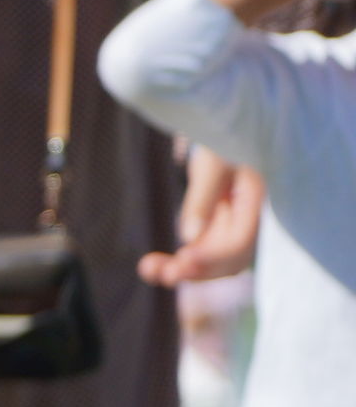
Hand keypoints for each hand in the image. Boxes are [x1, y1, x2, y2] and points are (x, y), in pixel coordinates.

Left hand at [141, 149, 265, 288]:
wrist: (225, 130)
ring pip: (213, 261)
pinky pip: (200, 252)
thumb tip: (190, 236)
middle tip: (165, 276)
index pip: (241, 242)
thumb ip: (203, 198)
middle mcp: (248, 219)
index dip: (214, 256)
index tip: (184, 257)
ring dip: (184, 271)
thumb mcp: (213, 162)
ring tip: (148, 270)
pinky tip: (151, 265)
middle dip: (199, 271)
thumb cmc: (223, 136)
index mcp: (257, 201)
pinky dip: (179, 261)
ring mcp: (232, 224)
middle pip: (230, 260)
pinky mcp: (215, 226)